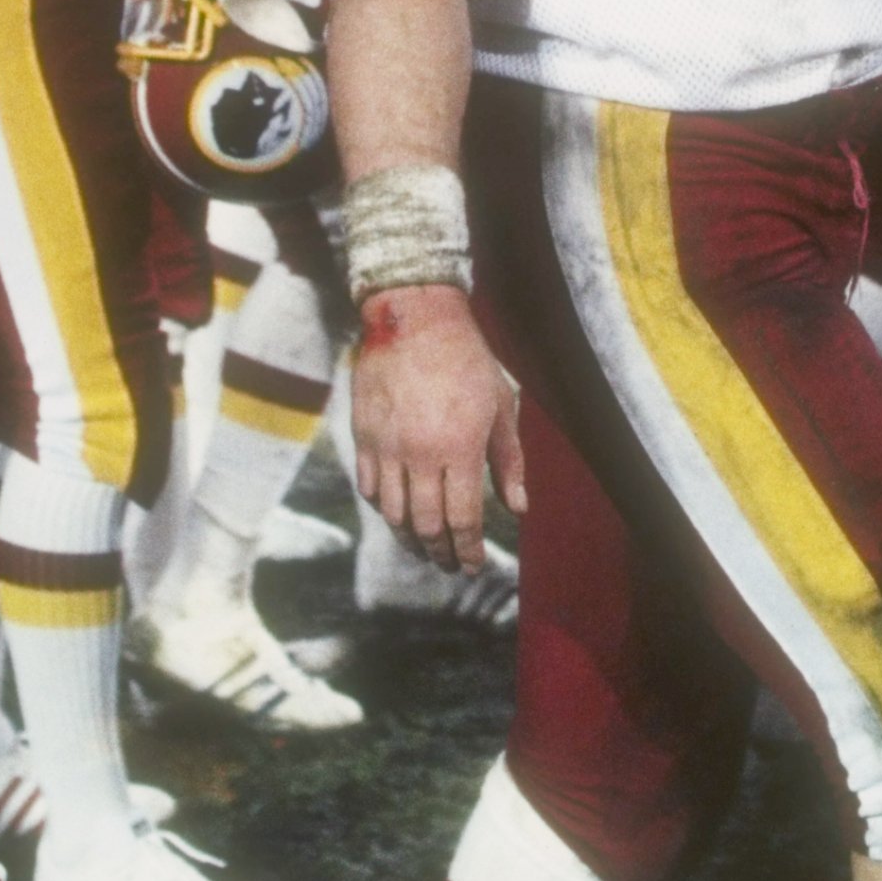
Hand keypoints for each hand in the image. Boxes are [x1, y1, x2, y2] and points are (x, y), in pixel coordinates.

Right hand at [352, 281, 525, 572]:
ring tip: (424, 547)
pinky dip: (383, 508)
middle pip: (426, 526)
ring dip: (410, 539)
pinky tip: (397, 513)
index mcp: (460, 447)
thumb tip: (518, 508)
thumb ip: (509, 459)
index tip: (473, 564)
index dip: (469, 549)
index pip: (463, 520)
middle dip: (440, 553)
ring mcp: (387, 446)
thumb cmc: (467, 359)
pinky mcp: (363, 434)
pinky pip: (368, 488)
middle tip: (450, 563)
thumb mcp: (500, 403)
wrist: (414, 316)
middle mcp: (420, 453)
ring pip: (393, 514)